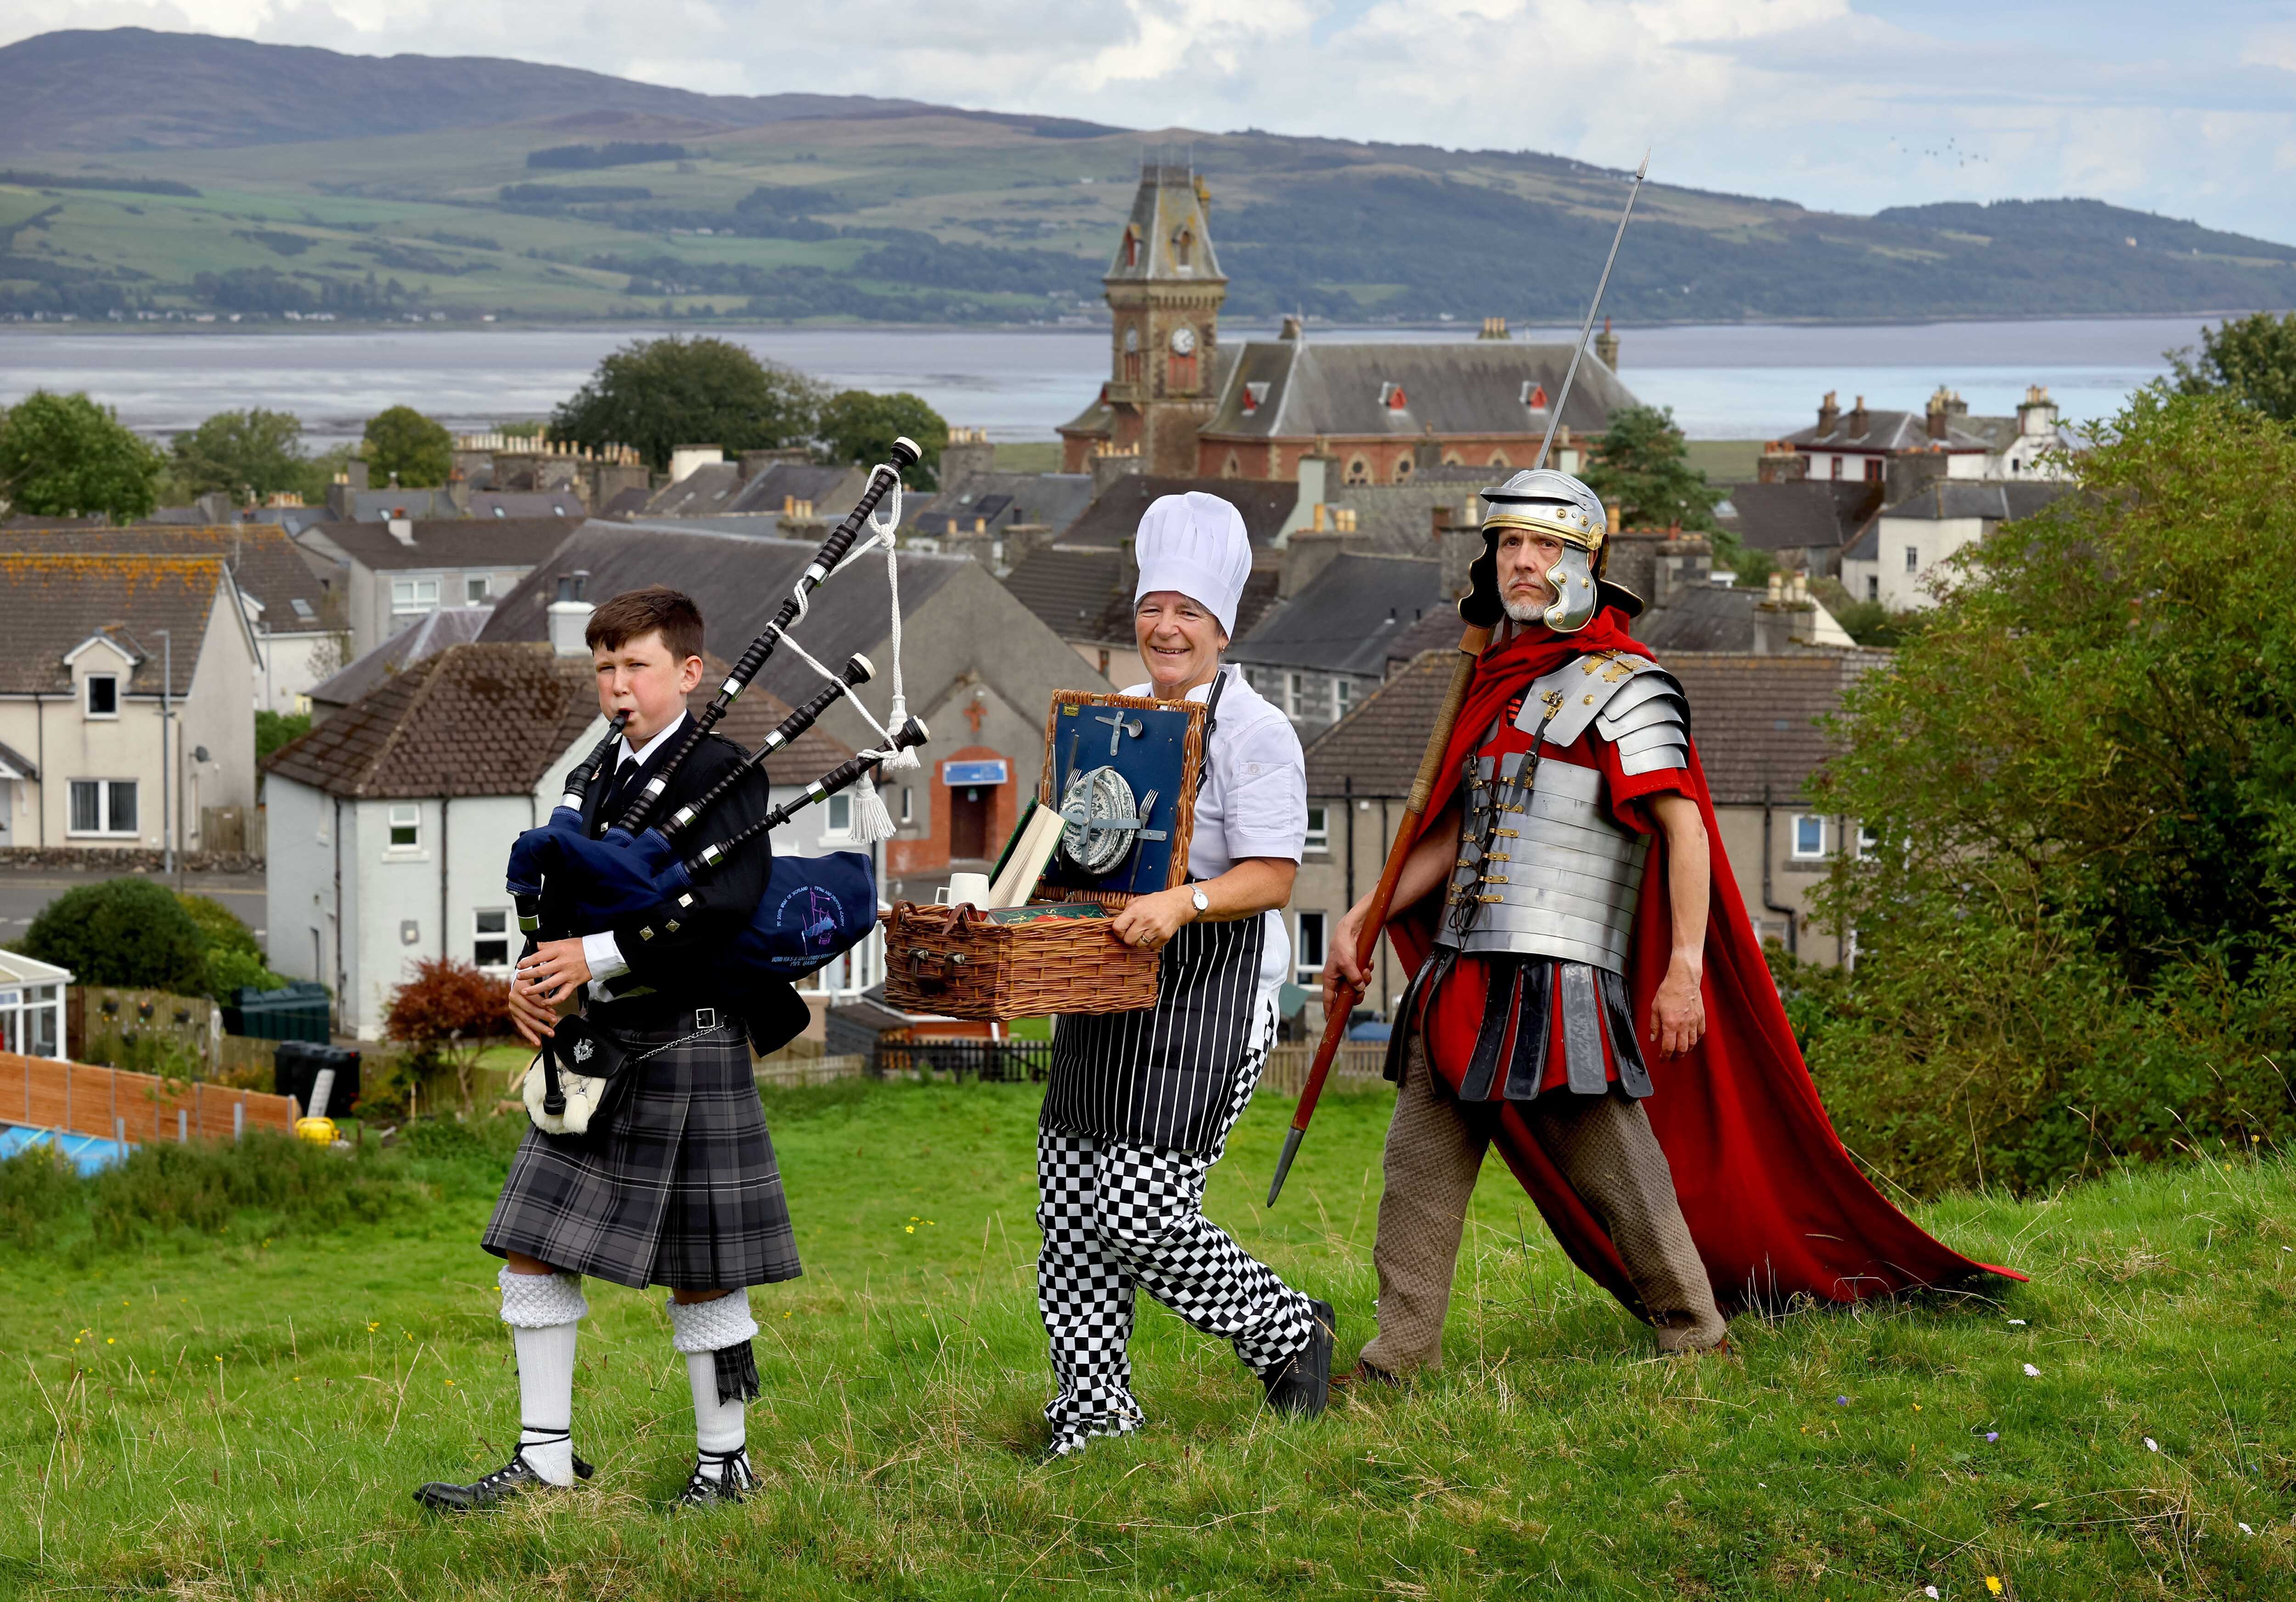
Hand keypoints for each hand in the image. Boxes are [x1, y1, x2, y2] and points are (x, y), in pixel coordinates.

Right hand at [507, 975, 559, 1046]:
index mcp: (520, 987)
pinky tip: (537, 1042)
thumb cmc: (534, 981)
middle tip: (555, 1021)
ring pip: (526, 1021)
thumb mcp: (539, 979)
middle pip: (530, 1011)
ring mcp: (513, 1008)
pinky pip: (522, 1027)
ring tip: (551, 1033)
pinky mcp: (514, 1015)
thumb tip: (552, 1004)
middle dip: (543, 1017)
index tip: (554, 1011)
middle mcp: (513, 998)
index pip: (533, 999)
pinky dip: (530, 1035)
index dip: (544, 1006)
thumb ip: (545, 989)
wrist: (522, 982)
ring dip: (539, 1028)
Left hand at [511, 938, 590, 1046]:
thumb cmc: (581, 947)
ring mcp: (568, 975)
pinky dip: (553, 1000)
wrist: (599, 954)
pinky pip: (562, 995)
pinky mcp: (573, 983)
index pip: (539, 957)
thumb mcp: (563, 942)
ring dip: (535, 989)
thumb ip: (547, 945)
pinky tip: (545, 1003)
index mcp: (559, 951)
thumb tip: (534, 945)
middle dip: (527, 975)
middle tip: (519, 978)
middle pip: (541, 971)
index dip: (527, 962)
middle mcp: (563, 963)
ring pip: (549, 984)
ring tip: (525, 992)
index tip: (520, 965)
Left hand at [1108, 886, 1193, 952]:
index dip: (1118, 931)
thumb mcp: (1137, 901)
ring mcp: (1156, 929)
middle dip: (1128, 937)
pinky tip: (1152, 934)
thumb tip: (1117, 925)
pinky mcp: (1164, 937)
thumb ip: (1126, 913)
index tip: (1121, 931)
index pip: (1118, 928)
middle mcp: (1145, 920)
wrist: (1176, 904)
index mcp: (1136, 910)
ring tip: (1143, 932)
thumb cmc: (1156, 902)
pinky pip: (1150, 947)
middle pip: (1128, 940)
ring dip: (1139, 941)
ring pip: (1139, 945)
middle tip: (1133, 932)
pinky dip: (1149, 943)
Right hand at [1321, 898, 1371, 1015]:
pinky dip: (1368, 971)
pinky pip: (1364, 976)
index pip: (1328, 999)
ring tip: (1366, 969)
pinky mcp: (1357, 968)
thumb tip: (1359, 989)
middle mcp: (1339, 977)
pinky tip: (1368, 963)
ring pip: (1358, 986)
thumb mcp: (1347, 962)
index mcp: (1330, 978)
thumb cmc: (1343, 944)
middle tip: (1361, 989)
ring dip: (1365, 980)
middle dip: (1357, 993)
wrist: (1352, 929)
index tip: (1332, 1022)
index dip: (1330, 1011)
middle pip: (1348, 995)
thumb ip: (1353, 977)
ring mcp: (1348, 973)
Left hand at [1647, 953, 1705, 1057]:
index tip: (1662, 1059)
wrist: (1683, 980)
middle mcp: (1684, 1025)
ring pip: (1692, 1043)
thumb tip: (1654, 1038)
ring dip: (1686, 1050)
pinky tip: (1691, 1041)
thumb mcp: (1655, 1008)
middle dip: (1676, 1057)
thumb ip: (1654, 1025)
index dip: (1665, 1056)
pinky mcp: (1701, 1017)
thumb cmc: (1668, 991)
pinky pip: (1700, 1034)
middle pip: (1682, 1049)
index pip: (1668, 1047)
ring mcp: (1694, 1022)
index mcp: (1670, 1024)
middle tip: (1672, 1059)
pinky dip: (1695, 1040)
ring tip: (1680, 1052)